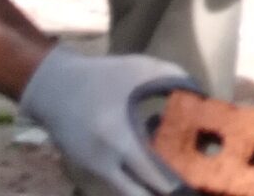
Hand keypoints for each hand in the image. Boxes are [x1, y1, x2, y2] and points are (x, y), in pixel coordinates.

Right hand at [16, 44, 191, 195]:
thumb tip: (201, 95)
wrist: (53, 87)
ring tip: (168, 174)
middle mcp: (104, 162)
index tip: (192, 184)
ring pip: (127, 191)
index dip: (173, 184)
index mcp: (118, 139)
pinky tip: (149, 159)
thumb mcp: (138, 69)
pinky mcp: (89, 168)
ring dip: (147, 186)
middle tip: (184, 187)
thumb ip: (174, 77)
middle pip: (137, 194)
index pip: (151, 175)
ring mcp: (94, 169)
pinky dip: (134, 176)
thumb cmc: (100, 77)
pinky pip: (117, 181)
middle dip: (161, 191)